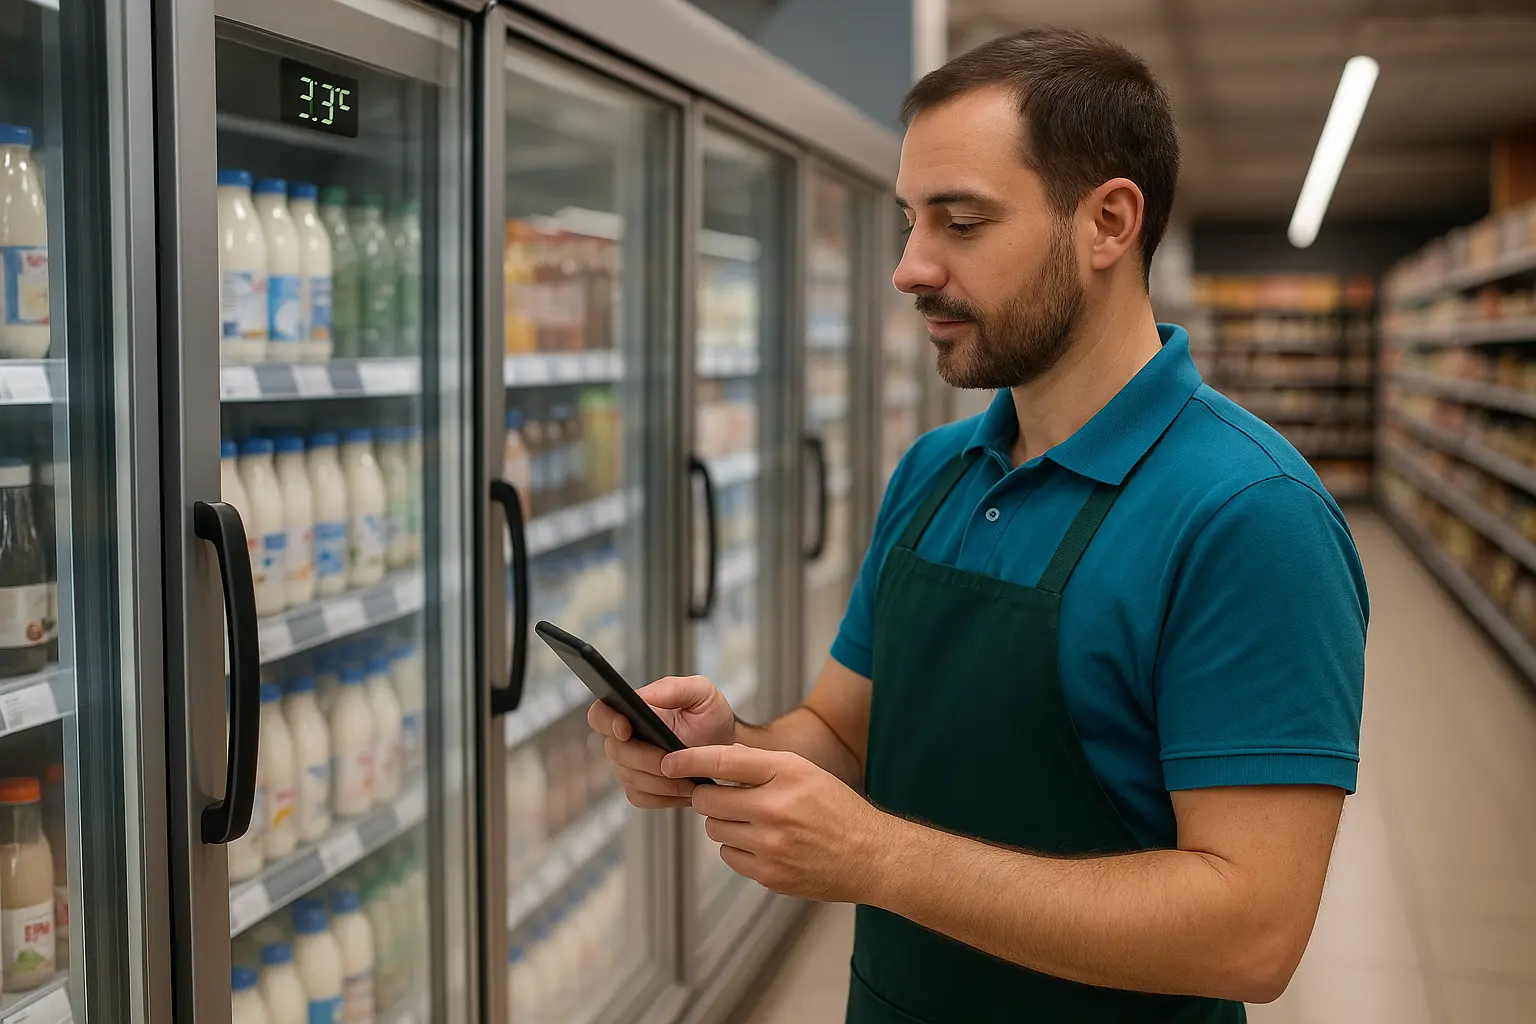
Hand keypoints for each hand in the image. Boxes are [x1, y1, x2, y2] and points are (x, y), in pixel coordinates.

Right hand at [587, 675, 736, 809]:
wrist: (727, 747)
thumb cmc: (710, 716)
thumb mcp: (701, 692)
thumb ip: (673, 687)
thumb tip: (643, 696)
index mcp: (633, 710)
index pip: (600, 714)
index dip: (607, 721)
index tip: (627, 728)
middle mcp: (625, 738)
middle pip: (617, 752)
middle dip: (647, 758)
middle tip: (676, 761)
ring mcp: (629, 766)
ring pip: (630, 778)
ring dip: (661, 780)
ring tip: (690, 778)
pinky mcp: (640, 789)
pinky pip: (641, 797)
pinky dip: (665, 796)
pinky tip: (686, 789)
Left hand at [661, 744, 894, 903]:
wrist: (870, 856)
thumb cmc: (836, 808)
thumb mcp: (805, 771)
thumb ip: (760, 765)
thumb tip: (713, 762)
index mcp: (788, 774)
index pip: (723, 760)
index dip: (688, 760)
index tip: (668, 762)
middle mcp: (777, 808)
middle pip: (708, 800)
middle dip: (708, 797)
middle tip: (723, 797)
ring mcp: (772, 846)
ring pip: (714, 830)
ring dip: (725, 824)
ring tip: (754, 822)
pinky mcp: (769, 874)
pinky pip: (729, 856)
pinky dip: (737, 849)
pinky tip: (763, 844)